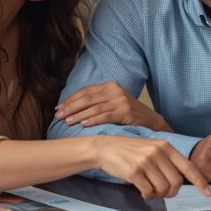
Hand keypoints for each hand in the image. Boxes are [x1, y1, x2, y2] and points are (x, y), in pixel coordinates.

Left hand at [56, 82, 171, 131]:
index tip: (59, 108)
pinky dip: (92, 120)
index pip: (85, 91)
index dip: (71, 99)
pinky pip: (105, 116)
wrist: (151, 121)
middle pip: (87, 98)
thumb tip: (73, 106)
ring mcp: (121, 101)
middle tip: (59, 116)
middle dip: (71, 107)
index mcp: (110, 86)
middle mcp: (115, 91)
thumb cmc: (129, 114)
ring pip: (94, 107)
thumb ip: (98, 101)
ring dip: (78, 115)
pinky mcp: (126, 112)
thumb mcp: (114, 102)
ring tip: (67, 122)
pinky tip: (83, 124)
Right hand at [95, 136, 210, 198]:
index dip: (200, 181)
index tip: (208, 193)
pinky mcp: (134, 171)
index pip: (189, 166)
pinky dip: (147, 195)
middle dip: (171, 192)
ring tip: (149, 189)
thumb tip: (180, 181)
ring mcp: (146, 161)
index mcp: (166, 146)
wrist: (106, 148)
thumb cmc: (131, 151)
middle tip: (162, 192)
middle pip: (176, 182)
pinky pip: (148, 191)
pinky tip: (142, 190)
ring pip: (163, 189)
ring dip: (157, 194)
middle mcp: (158, 152)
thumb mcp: (153, 148)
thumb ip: (167, 161)